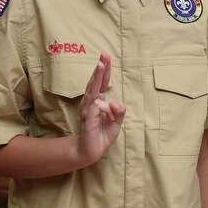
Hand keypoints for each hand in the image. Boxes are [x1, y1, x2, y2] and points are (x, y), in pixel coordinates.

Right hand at [74, 51, 125, 166]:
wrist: (90, 151)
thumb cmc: (102, 135)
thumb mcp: (117, 123)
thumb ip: (119, 112)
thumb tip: (117, 102)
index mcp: (99, 102)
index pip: (102, 83)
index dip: (104, 70)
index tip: (105, 56)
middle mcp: (91, 103)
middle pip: (95, 83)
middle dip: (100, 69)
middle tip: (103, 56)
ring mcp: (88, 111)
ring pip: (92, 92)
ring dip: (96, 79)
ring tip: (100, 67)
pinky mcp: (87, 121)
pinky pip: (93, 110)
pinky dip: (97, 106)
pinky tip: (100, 101)